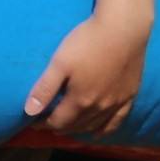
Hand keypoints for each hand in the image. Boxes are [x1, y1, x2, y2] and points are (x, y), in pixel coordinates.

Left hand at [25, 8, 151, 136]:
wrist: (124, 29)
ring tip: (66, 127)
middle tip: (46, 124)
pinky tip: (97, 132)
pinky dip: (104, 130)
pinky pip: (117, 121)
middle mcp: (100, 107)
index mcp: (81, 101)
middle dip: (59, 127)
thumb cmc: (87, 42)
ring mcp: (117, 103)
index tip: (33, 122)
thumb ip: (44, 88)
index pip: (58, 121)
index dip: (43, 124)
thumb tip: (29, 111)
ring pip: (95, 126)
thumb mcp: (60, 63)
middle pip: (75, 126)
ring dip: (78, 129)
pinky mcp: (130, 96)